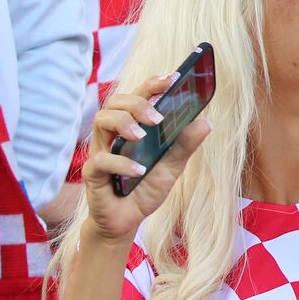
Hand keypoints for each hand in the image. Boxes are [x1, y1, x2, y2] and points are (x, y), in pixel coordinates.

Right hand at [78, 74, 210, 247]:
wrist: (126, 221)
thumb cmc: (146, 188)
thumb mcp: (173, 167)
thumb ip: (185, 145)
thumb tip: (206, 121)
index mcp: (133, 126)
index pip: (138, 95)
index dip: (152, 83)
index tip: (171, 78)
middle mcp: (114, 134)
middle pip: (115, 101)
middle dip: (137, 102)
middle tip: (157, 117)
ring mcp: (101, 152)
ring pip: (101, 120)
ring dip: (123, 122)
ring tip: (142, 135)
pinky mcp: (92, 174)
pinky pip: (100, 160)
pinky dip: (121, 163)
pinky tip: (139, 171)